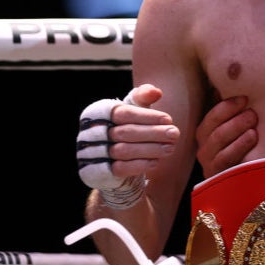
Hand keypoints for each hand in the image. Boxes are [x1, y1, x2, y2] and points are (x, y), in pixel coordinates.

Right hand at [77, 83, 178, 207]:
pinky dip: (141, 164)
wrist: (113, 159)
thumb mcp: (134, 109)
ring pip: (124, 151)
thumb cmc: (127, 126)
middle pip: (126, 132)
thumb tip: (155, 92)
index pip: (124, 113)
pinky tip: (157, 161)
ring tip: (171, 147)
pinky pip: (120, 168)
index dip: (148, 116)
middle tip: (175, 134)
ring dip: (151, 149)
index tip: (169, 119)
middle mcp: (90, 133)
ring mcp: (90, 153)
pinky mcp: (96, 172)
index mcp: (97, 112)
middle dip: (154, 133)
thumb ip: (143, 97)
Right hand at [195, 95, 257, 176]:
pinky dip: (239, 146)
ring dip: (237, 130)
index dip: (227, 106)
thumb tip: (234, 78)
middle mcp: (204, 149)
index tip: (244, 98)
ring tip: (253, 124)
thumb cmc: (243, 146)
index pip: (212, 117)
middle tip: (252, 113)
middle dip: (234, 119)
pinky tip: (252, 137)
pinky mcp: (219, 177)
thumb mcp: (236, 126)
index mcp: (206, 133)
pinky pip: (225, 159)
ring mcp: (210, 164)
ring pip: (219, 143)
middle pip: (215, 130)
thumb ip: (232, 108)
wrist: (247, 182)